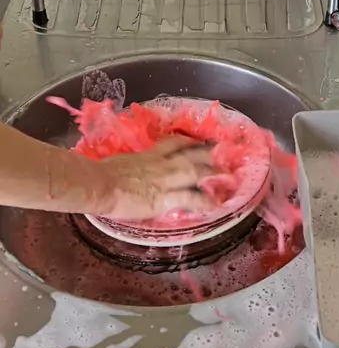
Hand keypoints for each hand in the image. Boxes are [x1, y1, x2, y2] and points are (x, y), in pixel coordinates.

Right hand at [99, 135, 214, 221]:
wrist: (100, 184)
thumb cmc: (101, 173)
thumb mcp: (119, 163)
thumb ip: (129, 166)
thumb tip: (127, 170)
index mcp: (148, 155)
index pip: (172, 144)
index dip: (187, 142)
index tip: (195, 142)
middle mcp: (161, 164)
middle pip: (190, 154)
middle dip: (207, 153)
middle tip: (221, 151)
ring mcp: (166, 179)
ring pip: (195, 172)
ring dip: (213, 172)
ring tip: (228, 175)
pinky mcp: (166, 197)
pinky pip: (190, 198)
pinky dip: (204, 201)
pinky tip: (215, 205)